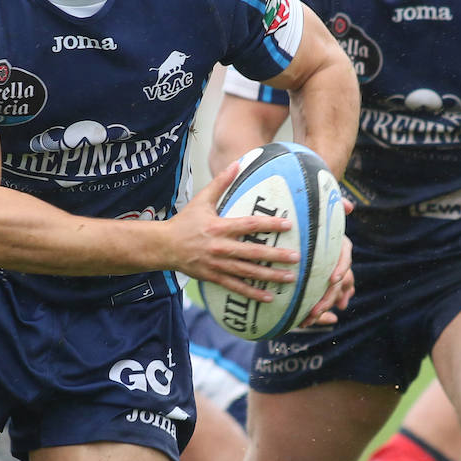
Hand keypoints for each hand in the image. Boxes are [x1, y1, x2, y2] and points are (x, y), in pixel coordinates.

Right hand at [165, 160, 297, 301]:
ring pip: (247, 272)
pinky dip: (252, 293)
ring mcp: (217, 265)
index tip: (288, 225)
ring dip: (269, 276)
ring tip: (289, 278)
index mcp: (219, 227)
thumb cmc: (185, 222)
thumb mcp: (202, 200)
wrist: (164, 246)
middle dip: (276, 256)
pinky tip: (269, 297)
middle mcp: (220, 247)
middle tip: (297, 257)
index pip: (249, 225)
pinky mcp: (213, 277)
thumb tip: (237, 162)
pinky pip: (236, 287)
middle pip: (252, 252)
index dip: (269, 225)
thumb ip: (221, 182)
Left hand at [299, 200, 355, 327]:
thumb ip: (333, 204)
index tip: (333, 279)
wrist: (301, 219)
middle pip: (337, 282)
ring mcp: (329, 271)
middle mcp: (335, 259)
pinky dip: (317, 309)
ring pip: (330, 293)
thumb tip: (349, 206)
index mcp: (337, 243)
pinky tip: (308, 321)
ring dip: (321, 308)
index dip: (341, 267)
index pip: (344, 256)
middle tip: (315, 311)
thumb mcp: (319, 206)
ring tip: (309, 320)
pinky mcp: (318, 279)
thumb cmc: (311, 211)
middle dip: (327, 298)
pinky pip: (321, 296)